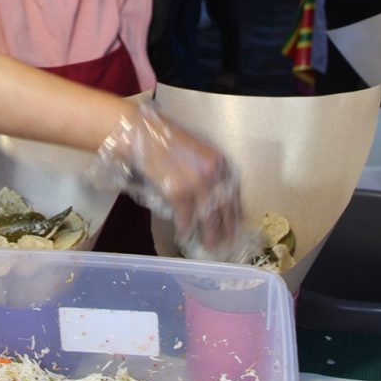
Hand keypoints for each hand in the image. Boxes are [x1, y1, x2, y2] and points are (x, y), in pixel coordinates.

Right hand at [93, 103, 241, 250]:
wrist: (143, 134)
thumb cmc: (166, 140)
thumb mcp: (196, 151)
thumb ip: (207, 170)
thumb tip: (211, 193)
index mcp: (219, 161)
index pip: (233, 191)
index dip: (235, 210)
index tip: (237, 223)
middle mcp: (213, 173)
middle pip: (224, 206)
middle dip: (227, 227)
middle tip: (229, 242)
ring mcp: (196, 184)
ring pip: (208, 216)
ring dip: (210, 234)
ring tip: (211, 246)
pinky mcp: (178, 193)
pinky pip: (185, 216)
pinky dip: (185, 227)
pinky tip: (184, 234)